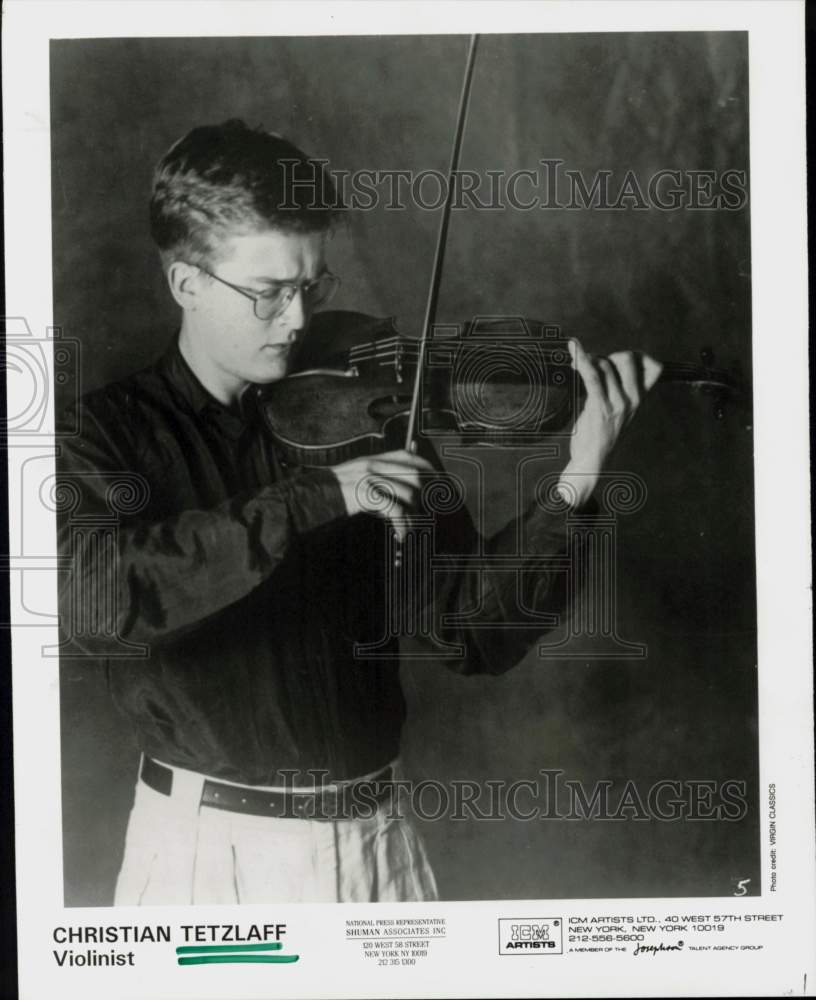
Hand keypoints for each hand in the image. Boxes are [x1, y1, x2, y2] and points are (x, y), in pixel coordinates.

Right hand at [330, 448, 432, 539]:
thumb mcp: (353, 479)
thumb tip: (400, 489)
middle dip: (425, 495)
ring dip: (413, 515)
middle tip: (426, 512)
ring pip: (408, 494)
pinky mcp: (365, 495)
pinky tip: (400, 534)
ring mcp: (369, 479)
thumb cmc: (330, 495)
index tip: (437, 483)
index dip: (427, 468)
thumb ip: (374, 478)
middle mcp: (372, 465)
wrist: (305, 499)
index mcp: (371, 460)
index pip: (407, 456)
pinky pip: (396, 510)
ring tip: (408, 528)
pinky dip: (403, 525)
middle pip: (414, 475)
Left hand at [558, 339, 661, 506]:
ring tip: (578, 368)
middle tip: (592, 367)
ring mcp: (618, 404)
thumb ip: (616, 388)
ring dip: (588, 361)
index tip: (616, 361)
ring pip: (605, 365)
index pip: (654, 367)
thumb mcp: (616, 409)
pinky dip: (581, 359)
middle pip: (626, 358)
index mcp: (640, 399)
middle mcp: (633, 400)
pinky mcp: (600, 408)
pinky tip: (573, 349)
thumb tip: (602, 361)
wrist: (592, 462)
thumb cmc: (600, 433)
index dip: (638, 356)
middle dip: (607, 356)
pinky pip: (592, 376)